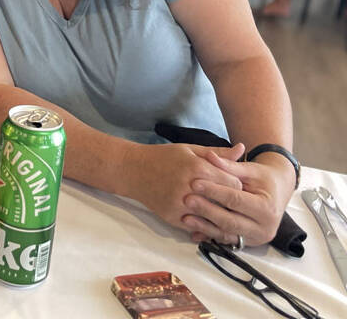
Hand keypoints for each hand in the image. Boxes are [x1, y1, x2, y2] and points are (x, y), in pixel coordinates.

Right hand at [125, 143, 244, 234]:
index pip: (234, 183)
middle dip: (231, 201)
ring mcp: (181, 205)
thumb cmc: (164, 157)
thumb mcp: (190, 149)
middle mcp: (190, 188)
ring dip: (220, 215)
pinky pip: (198, 227)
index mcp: (197, 167)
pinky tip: (208, 219)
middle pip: (226, 202)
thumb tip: (242, 149)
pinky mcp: (174, 218)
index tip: (235, 185)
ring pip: (214, 218)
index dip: (237, 185)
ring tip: (223, 211)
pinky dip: (206, 224)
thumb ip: (217, 153)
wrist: (133, 170)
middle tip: (232, 200)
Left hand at [180, 150, 294, 246]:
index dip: (214, 191)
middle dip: (207, 210)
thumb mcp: (250, 169)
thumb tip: (210, 156)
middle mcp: (264, 228)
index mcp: (267, 208)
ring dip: (204, 227)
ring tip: (185, 218)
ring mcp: (255, 238)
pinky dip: (208, 236)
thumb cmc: (263, 178)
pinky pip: (225, 240)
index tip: (194, 182)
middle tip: (186, 200)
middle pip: (230, 220)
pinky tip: (192, 232)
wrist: (277, 192)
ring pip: (226, 234)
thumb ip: (229, 165)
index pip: (235, 200)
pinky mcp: (246, 242)